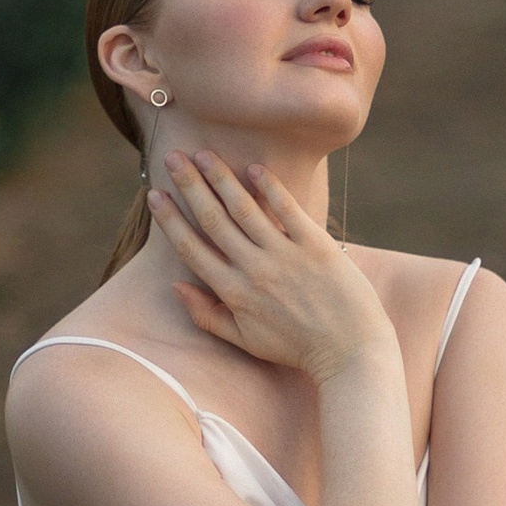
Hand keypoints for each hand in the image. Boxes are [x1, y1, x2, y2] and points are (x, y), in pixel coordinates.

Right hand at [150, 153, 392, 382]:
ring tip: (204, 154)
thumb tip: (176, 286)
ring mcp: (285, 256)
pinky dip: (269, 187)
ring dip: (221, 178)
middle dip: (189, 185)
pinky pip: (288, 209)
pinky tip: (253, 168)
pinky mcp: (316, 245)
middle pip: (213, 219)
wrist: (350, 352)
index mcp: (234, 293)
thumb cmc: (297, 347)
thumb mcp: (246, 340)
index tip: (154, 195)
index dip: (170, 220)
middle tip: (173, 157)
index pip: (192, 248)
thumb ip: (207, 315)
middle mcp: (254, 270)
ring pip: (244, 209)